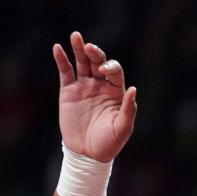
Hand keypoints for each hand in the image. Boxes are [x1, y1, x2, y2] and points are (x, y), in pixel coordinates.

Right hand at [53, 31, 136, 161]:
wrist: (88, 153)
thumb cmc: (110, 142)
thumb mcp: (123, 128)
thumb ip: (128, 109)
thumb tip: (134, 89)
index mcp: (116, 92)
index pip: (114, 72)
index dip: (110, 67)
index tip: (104, 71)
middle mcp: (101, 86)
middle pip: (98, 63)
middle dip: (95, 54)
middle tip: (90, 47)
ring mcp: (84, 87)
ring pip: (81, 63)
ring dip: (79, 49)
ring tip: (76, 36)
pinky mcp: (68, 91)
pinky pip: (65, 72)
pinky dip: (61, 59)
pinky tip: (58, 48)